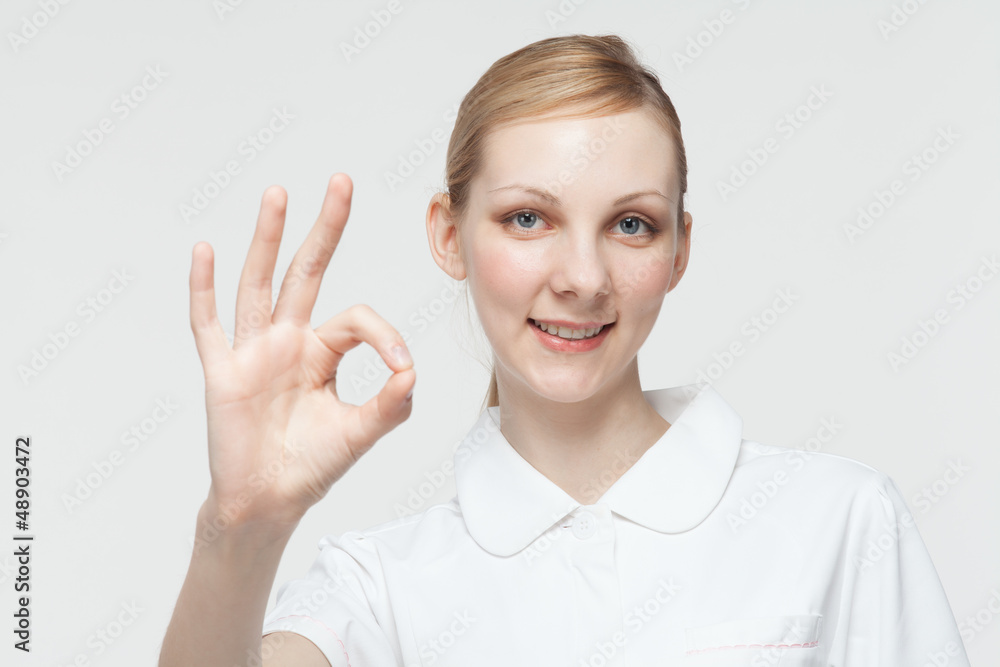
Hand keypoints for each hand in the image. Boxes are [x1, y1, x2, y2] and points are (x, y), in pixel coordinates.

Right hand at [187, 173, 414, 531]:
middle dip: (324, 228)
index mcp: (321, 351)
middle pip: (307, 272)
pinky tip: (205, 250)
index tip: (401, 368)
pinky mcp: (223, 371)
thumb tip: (413, 372)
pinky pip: (208, 325)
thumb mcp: (360, 432)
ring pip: (260, 283)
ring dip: (267, 238)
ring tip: (278, 192)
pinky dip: (204, 289)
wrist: (269, 502)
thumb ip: (391, 405)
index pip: (355, 318)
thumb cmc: (312, 464)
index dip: (383, 335)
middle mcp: (287, 341)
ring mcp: (252, 351)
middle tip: (340, 181)